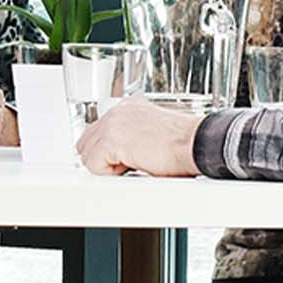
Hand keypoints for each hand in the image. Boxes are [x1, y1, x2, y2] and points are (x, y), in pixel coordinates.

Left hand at [76, 98, 201, 176]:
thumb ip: (130, 139)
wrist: (196, 143)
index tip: (123, 162)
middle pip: (85, 143)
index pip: (96, 132)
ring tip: (136, 164)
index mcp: (127, 108)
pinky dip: (111, 174)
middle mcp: (117, 112)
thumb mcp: (151, 135)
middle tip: (131, 166)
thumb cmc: (184, 144)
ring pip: (88, 156)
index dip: (106, 153)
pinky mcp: (111, 140)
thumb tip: (118, 155)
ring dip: (109, 167)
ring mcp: (112, 123)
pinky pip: (93, 166)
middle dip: (102, 160)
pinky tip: (134, 166)